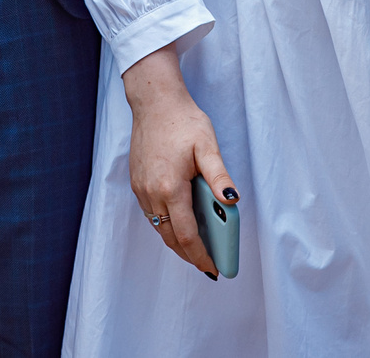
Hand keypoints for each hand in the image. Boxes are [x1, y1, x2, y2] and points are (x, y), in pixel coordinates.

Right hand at [121, 46, 238, 278]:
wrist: (154, 102)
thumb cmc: (183, 121)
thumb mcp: (207, 146)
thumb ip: (219, 176)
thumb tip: (232, 201)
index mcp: (170, 187)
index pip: (186, 234)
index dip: (201, 255)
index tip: (213, 268)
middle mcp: (151, 193)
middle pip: (170, 237)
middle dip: (189, 255)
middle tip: (207, 265)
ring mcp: (141, 190)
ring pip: (159, 228)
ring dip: (176, 242)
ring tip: (197, 250)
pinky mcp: (137, 184)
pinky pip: (152, 215)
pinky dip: (166, 226)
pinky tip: (179, 224)